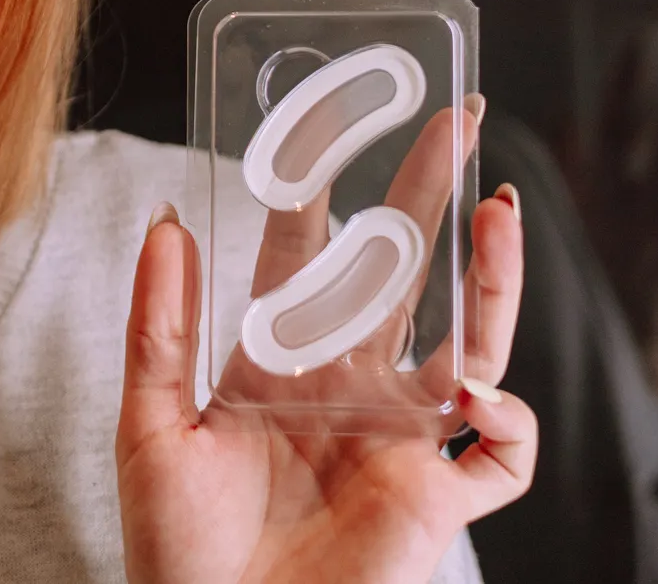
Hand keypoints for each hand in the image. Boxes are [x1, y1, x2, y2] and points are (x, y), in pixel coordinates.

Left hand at [115, 103, 535, 583]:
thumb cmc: (173, 547)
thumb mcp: (150, 425)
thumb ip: (159, 324)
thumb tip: (166, 220)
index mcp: (279, 362)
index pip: (309, 255)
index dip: (322, 186)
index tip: (329, 117)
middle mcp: (348, 388)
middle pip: (401, 273)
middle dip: (430, 198)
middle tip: (458, 119)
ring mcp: (395, 441)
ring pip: (470, 345)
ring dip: (492, 282)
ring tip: (498, 213)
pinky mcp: (430, 502)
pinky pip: (499, 457)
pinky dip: (506, 423)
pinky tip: (477, 393)